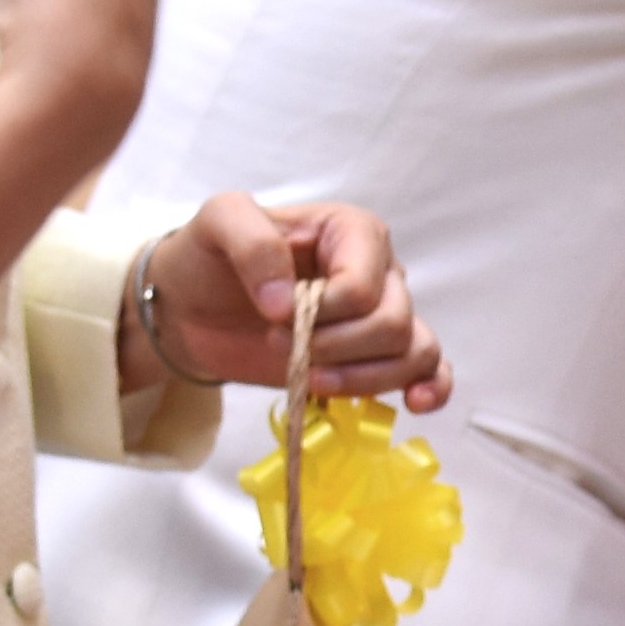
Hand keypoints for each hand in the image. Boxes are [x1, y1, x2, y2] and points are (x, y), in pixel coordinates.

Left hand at [147, 193, 444, 414]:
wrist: (193, 307)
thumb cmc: (211, 258)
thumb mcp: (218, 223)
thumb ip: (252, 244)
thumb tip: (286, 303)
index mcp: (352, 232)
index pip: (364, 284)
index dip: (326, 311)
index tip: (276, 315)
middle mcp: (378, 272)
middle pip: (392, 323)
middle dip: (334, 347)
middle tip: (282, 346)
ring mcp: (380, 316)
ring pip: (413, 351)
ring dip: (362, 377)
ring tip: (314, 379)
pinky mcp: (373, 357)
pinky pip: (430, 369)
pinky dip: (431, 386)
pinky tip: (415, 403)